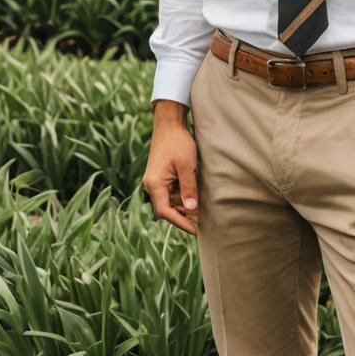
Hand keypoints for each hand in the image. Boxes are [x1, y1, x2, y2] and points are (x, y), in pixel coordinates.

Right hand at [142, 99, 198, 235]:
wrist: (169, 125)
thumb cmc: (177, 143)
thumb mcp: (186, 165)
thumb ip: (189, 188)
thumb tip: (192, 210)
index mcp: (154, 184)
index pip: (165, 212)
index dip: (181, 223)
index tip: (196, 231)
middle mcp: (152, 186)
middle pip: (166, 210)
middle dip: (183, 218)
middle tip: (202, 225)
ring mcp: (156, 182)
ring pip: (170, 203)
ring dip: (183, 208)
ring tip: (202, 214)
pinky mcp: (161, 178)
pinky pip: (171, 194)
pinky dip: (182, 199)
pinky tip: (195, 200)